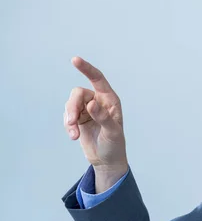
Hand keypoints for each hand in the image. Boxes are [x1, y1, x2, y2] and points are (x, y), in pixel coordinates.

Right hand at [64, 56, 127, 171]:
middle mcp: (98, 101)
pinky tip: (73, 136)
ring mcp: (87, 109)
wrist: (106, 160)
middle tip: (71, 122)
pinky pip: (68, 115)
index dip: (87, 69)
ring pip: (70, 104)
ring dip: (69, 119)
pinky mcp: (79, 118)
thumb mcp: (112, 132)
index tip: (75, 60)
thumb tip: (91, 103)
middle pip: (78, 94)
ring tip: (74, 134)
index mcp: (110, 100)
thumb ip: (103, 117)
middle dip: (72, 107)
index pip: (98, 79)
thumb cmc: (114, 145)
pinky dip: (68, 125)